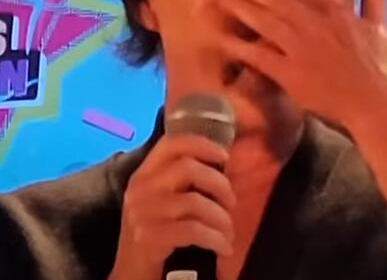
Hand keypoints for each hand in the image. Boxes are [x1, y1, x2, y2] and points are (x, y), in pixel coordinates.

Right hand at [109, 134, 235, 279]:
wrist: (132, 272)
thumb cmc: (157, 231)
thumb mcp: (162, 200)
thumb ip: (183, 180)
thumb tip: (223, 164)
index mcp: (144, 174)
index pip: (171, 144)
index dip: (202, 144)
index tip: (225, 155)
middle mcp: (140, 189)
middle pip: (188, 168)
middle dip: (220, 184)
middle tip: (230, 202)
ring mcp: (143, 212)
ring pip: (195, 201)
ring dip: (221, 218)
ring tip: (227, 230)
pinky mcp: (149, 237)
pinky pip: (194, 231)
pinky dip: (216, 239)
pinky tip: (223, 247)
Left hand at [218, 0, 386, 130]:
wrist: (377, 104)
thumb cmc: (382, 70)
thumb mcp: (381, 28)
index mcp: (334, 11)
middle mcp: (313, 24)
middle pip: (273, 0)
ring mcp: (299, 48)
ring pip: (263, 21)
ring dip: (238, 7)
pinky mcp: (290, 73)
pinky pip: (259, 56)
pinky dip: (240, 47)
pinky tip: (222, 39)